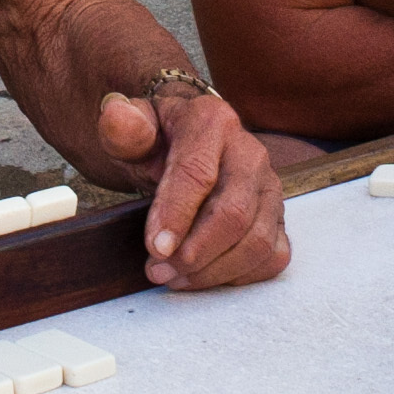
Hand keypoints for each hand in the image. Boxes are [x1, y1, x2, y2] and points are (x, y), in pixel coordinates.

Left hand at [95, 83, 284, 288]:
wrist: (185, 143)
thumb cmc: (158, 142)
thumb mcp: (132, 131)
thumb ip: (122, 128)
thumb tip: (116, 116)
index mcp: (213, 122)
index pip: (198, 173)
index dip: (176, 215)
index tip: (156, 247)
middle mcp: (250, 153)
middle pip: (234, 213)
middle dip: (195, 252)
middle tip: (159, 270)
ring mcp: (269, 187)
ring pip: (256, 241)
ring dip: (213, 271)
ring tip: (175, 277)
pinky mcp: (277, 216)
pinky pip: (272, 255)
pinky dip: (240, 275)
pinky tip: (207, 275)